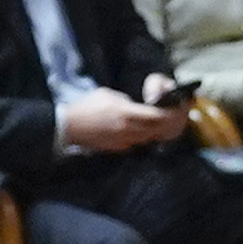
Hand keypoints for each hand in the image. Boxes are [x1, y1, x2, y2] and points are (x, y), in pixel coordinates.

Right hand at [59, 85, 188, 150]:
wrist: (71, 126)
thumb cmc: (88, 106)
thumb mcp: (108, 95)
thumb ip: (125, 101)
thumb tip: (136, 107)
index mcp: (126, 113)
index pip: (154, 116)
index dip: (165, 114)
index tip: (170, 109)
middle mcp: (128, 129)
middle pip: (154, 130)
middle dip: (162, 125)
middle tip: (167, 119)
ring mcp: (123, 141)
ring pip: (146, 139)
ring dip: (152, 133)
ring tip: (154, 126)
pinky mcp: (117, 148)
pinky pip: (134, 144)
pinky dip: (139, 139)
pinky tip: (137, 133)